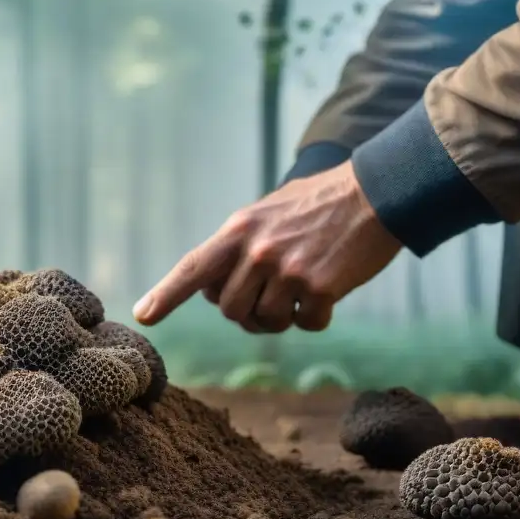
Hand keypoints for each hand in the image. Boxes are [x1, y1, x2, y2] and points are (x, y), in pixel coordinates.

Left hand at [132, 160, 402, 332]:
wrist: (376, 193)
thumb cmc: (317, 206)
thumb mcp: (265, 214)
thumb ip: (236, 249)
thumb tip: (210, 293)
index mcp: (238, 231)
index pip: (192, 268)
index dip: (165, 294)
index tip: (143, 314)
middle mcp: (257, 251)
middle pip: (229, 310)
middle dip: (246, 312)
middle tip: (271, 295)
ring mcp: (287, 271)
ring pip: (265, 322)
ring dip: (282, 317)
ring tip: (301, 288)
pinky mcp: (320, 288)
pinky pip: (306, 325)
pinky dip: (316, 318)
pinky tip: (328, 290)